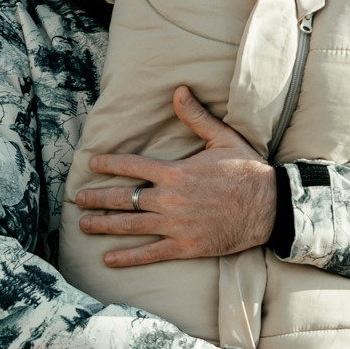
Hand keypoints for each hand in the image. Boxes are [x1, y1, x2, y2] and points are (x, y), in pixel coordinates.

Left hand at [76, 86, 276, 266]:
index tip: (91, 165)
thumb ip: (196, 117)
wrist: (271, 207)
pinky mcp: (185, 246)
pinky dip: (128, 257)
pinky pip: (150, 252)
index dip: (108, 165)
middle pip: (122, 198)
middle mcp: (169, 199)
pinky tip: (108, 258)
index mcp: (175, 172)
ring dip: (104, 225)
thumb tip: (178, 90)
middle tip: (78, 200)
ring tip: (84, 224)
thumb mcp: (222, 138)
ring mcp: (175, 224)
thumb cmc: (247, 171)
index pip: (131, 166)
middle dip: (97, 198)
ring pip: (130, 225)